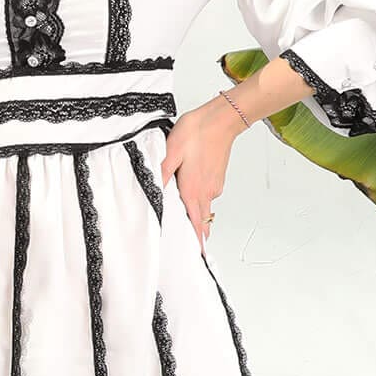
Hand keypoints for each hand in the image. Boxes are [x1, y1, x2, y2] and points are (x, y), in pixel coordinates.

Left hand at [160, 94, 244, 247]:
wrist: (222, 118)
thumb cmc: (197, 131)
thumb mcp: (171, 150)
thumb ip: (161, 173)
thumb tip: (153, 192)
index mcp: (193, 189)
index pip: (195, 224)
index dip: (195, 242)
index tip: (195, 257)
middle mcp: (206, 192)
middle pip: (200, 221)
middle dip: (194, 234)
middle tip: (185, 245)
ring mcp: (213, 186)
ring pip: (202, 208)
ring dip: (194, 214)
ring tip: (180, 217)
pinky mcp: (216, 178)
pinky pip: (206, 195)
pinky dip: (198, 199)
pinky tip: (187, 190)